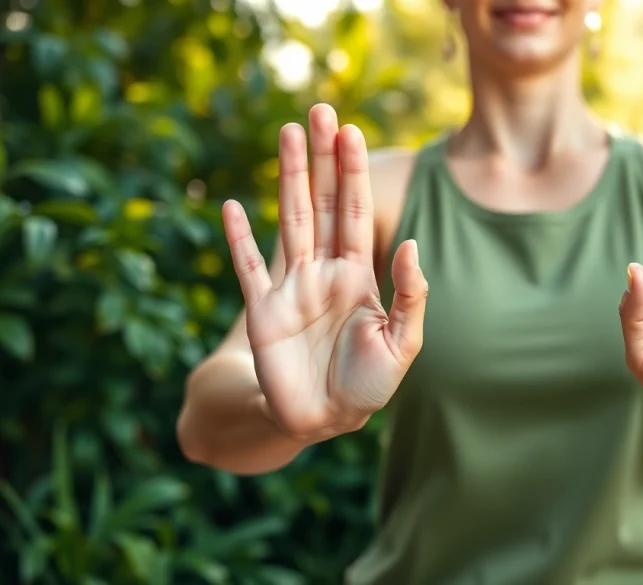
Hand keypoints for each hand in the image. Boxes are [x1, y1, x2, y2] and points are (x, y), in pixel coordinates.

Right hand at [222, 105, 427, 442]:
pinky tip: (231, 205)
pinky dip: (240, 238)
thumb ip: (410, 295)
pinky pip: (249, 268)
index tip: (351, 132)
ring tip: (287, 134)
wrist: (326, 420)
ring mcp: (291, 287)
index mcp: (359, 276)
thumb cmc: (368, 385)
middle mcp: (324, 271)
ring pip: (290, 220)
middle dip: (323, 158)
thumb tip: (410, 243)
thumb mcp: (402, 344)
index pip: (357, 213)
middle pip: (324, 202)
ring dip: (288, 178)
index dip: (354, 173)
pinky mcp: (263, 312)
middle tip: (320, 110)